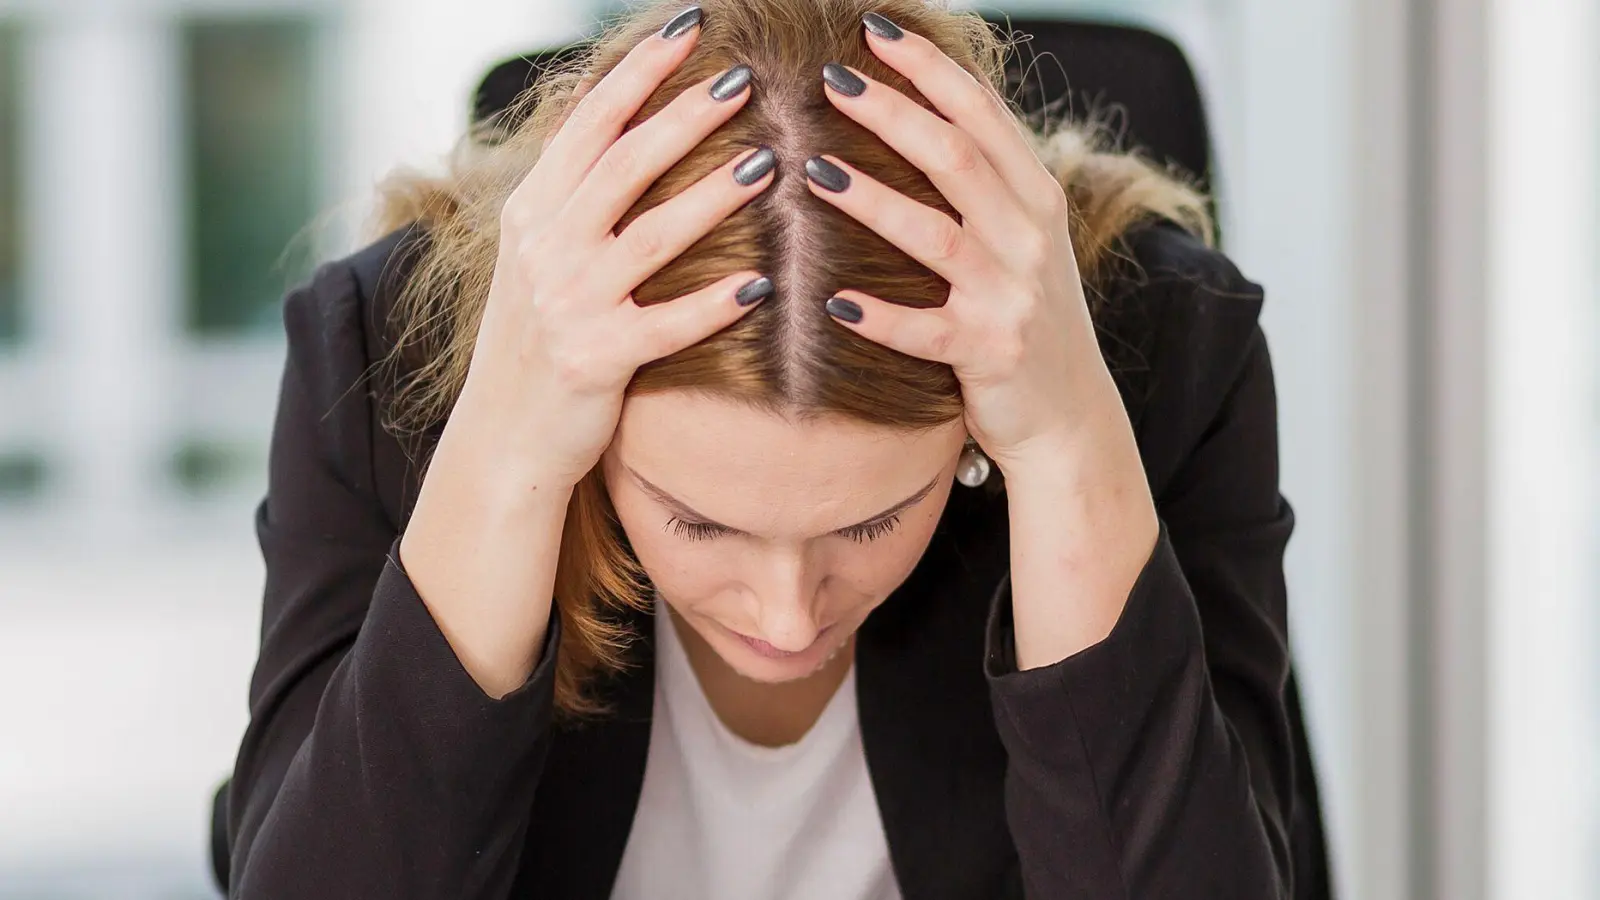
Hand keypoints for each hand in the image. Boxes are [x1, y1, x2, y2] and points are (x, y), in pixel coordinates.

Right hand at [450, 20, 775, 491]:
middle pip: (624, 165)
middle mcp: (546, 249)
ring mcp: (570, 305)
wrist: (502, 436)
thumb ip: (575, 194)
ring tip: (768, 164)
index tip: (690, 28)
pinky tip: (763, 286)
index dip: (640, 72)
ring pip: (650, 236)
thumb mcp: (536, 255)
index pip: (590, 123)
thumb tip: (624, 122)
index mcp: (533, 212)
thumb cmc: (535, 340)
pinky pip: (666, 325)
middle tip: (743, 78)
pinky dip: (714, 304)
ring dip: (710, 198)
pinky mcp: (596, 360)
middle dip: (685, 116)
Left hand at [810, 15, 1158, 662]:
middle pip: (955, 157)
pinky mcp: (988, 355)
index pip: (981, 114)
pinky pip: (924, 332)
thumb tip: (928, 101)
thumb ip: (988, 175)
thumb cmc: (1028, 315)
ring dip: (871, 200)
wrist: (1069, 415)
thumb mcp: (1025, 235)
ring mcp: (1011, 298)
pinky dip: (879, 317)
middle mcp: (1030, 238)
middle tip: (829, 79)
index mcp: (1037, 197)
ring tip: (812, 169)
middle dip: (891, 113)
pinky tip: (832, 301)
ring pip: (936, 235)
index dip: (927, 69)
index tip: (872, 32)